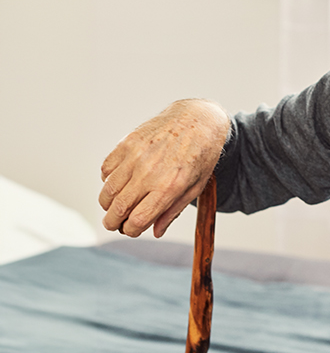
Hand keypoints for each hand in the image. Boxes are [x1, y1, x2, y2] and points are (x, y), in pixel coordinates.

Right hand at [99, 99, 229, 237]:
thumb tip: (155, 232)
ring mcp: (135, 156)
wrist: (197, 119)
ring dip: (106, 204)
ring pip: (108, 191)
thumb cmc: (200, 154)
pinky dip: (107, 181)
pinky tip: (117, 183)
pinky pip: (106, 170)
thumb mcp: (196, 186)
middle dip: (112, 222)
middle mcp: (149, 172)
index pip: (138, 220)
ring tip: (113, 206)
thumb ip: (173, 210)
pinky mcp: (126, 143)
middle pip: (118, 208)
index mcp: (169, 186)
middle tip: (114, 224)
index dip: (131, 230)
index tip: (132, 230)